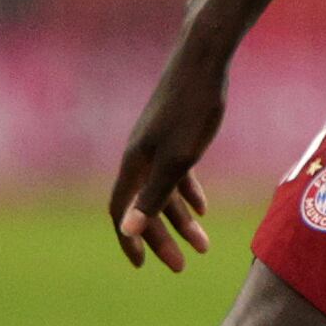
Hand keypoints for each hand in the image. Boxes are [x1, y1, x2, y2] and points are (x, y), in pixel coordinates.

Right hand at [109, 40, 227, 269]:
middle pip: (143, 206)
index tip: (143, 265)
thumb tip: (125, 231)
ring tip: (203, 247)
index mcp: (134, 164)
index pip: (121, 211)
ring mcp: (156, 145)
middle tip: (182, 266)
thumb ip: (153, 195)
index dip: (129, 239)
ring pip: (163, 191)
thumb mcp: (178, 158)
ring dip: (180, 221)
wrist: (205, 59)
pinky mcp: (175, 133)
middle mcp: (139, 156)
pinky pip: (176, 173)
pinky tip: (201, 210)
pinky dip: (187, 193)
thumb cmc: (193, 109)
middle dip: (161, 238)